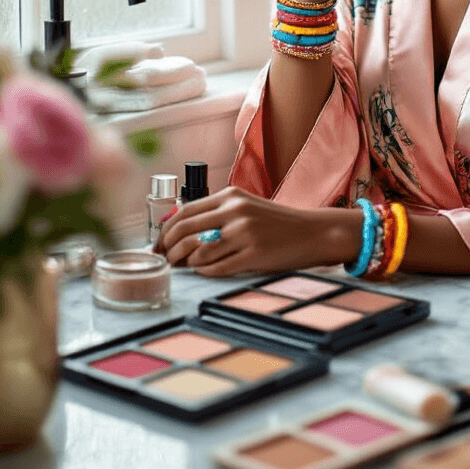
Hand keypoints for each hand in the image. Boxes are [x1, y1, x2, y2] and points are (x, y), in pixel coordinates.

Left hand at [152, 186, 361, 276]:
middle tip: (164, 260)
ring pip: (199, 252)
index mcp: (231, 196)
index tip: (158, 244)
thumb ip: (217, 214)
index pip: (185, 211)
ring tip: (182, 268)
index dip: (166, 230)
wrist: (311, 232)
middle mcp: (235, 211)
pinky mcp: (254, 255)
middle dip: (168, 248)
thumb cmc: (275, 223)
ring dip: (186, 263)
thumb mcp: (245, 207)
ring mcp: (245, 233)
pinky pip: (218, 267)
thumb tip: (179, 232)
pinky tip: (204, 272)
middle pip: (186, 231)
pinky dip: (205, 272)